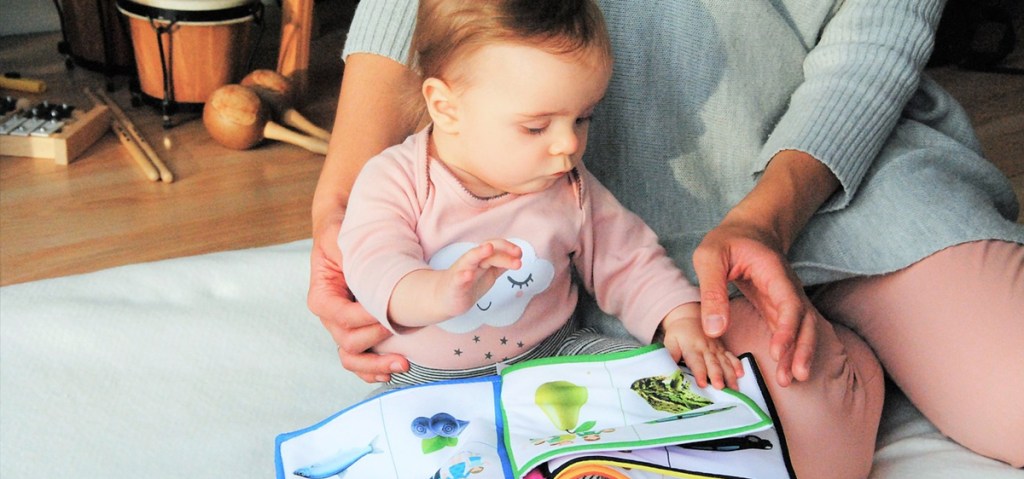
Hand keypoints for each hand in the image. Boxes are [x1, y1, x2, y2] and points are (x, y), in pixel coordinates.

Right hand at [307, 213, 407, 382]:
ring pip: (352, 358)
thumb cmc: (340, 236)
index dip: (366, 319)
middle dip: (375, 348)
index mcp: (322, 297)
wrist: (343, 239)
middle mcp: (330, 317)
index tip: (388, 315)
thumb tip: (360, 266)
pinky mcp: (357, 332)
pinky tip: (391, 372)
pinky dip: (373, 369)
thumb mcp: (339, 238)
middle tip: (403, 348)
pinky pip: (361, 358)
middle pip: (348, 343)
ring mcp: (343, 328)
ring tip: (402, 366)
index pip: (342, 316)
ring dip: (375, 366)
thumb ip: (346, 254)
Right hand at [437, 240, 522, 317]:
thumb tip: (517, 258)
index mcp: (481, 259)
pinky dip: (463, 276)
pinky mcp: (454, 285)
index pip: (495, 247)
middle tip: (517, 254)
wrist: (445, 298)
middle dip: (502, 251)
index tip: (520, 253)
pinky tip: (468, 275)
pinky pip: (458, 279)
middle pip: (487, 251)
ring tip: (488, 248)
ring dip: (479, 253)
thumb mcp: (488, 274)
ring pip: (470, 259)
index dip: (508, 248)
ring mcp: (461, 272)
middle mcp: (471, 261)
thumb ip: (501, 265)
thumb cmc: (469, 284)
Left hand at [660, 313, 742, 389]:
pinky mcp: (723, 349)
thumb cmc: (678, 334)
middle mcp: (706, 348)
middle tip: (721, 388)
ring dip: (730, 375)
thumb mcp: (670, 341)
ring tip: (734, 389)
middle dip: (717, 376)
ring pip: (725, 362)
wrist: (690, 318)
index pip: (696, 362)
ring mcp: (716, 348)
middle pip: (713, 363)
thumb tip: (667, 369)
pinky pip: (732, 356)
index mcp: (692, 347)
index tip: (702, 384)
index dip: (700, 373)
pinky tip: (741, 375)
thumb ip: (670, 354)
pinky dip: (737, 365)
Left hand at [691, 220, 816, 386]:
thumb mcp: (710, 257)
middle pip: (805, 320)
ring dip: (800, 353)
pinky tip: (786, 369)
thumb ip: (712, 291)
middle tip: (794, 376)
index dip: (787, 329)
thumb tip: (714, 330)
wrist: (748, 229)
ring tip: (791, 379)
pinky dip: (790, 350)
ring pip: (802, 328)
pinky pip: (790, 331)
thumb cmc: (727, 240)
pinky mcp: (778, 308)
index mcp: (773, 272)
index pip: (789, 303)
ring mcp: (786, 298)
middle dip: (802, 348)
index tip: (778, 351)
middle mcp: (787, 287)